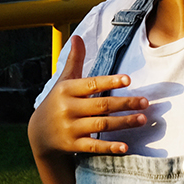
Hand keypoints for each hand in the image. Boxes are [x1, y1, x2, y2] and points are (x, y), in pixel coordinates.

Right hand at [27, 35, 149, 158]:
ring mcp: (70, 128)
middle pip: (101, 105)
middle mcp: (68, 109)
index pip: (91, 84)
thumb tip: (77, 36)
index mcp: (66, 90)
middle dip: (125, 103)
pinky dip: (109, 147)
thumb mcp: (63, 81)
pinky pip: (94, 146)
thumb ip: (74, 60)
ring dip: (123, 123)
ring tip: (142, 119)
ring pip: (101, 125)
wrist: (38, 134)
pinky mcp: (73, 145)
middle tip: (145, 102)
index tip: (128, 79)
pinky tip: (125, 146)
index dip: (110, 81)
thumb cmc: (57, 101)